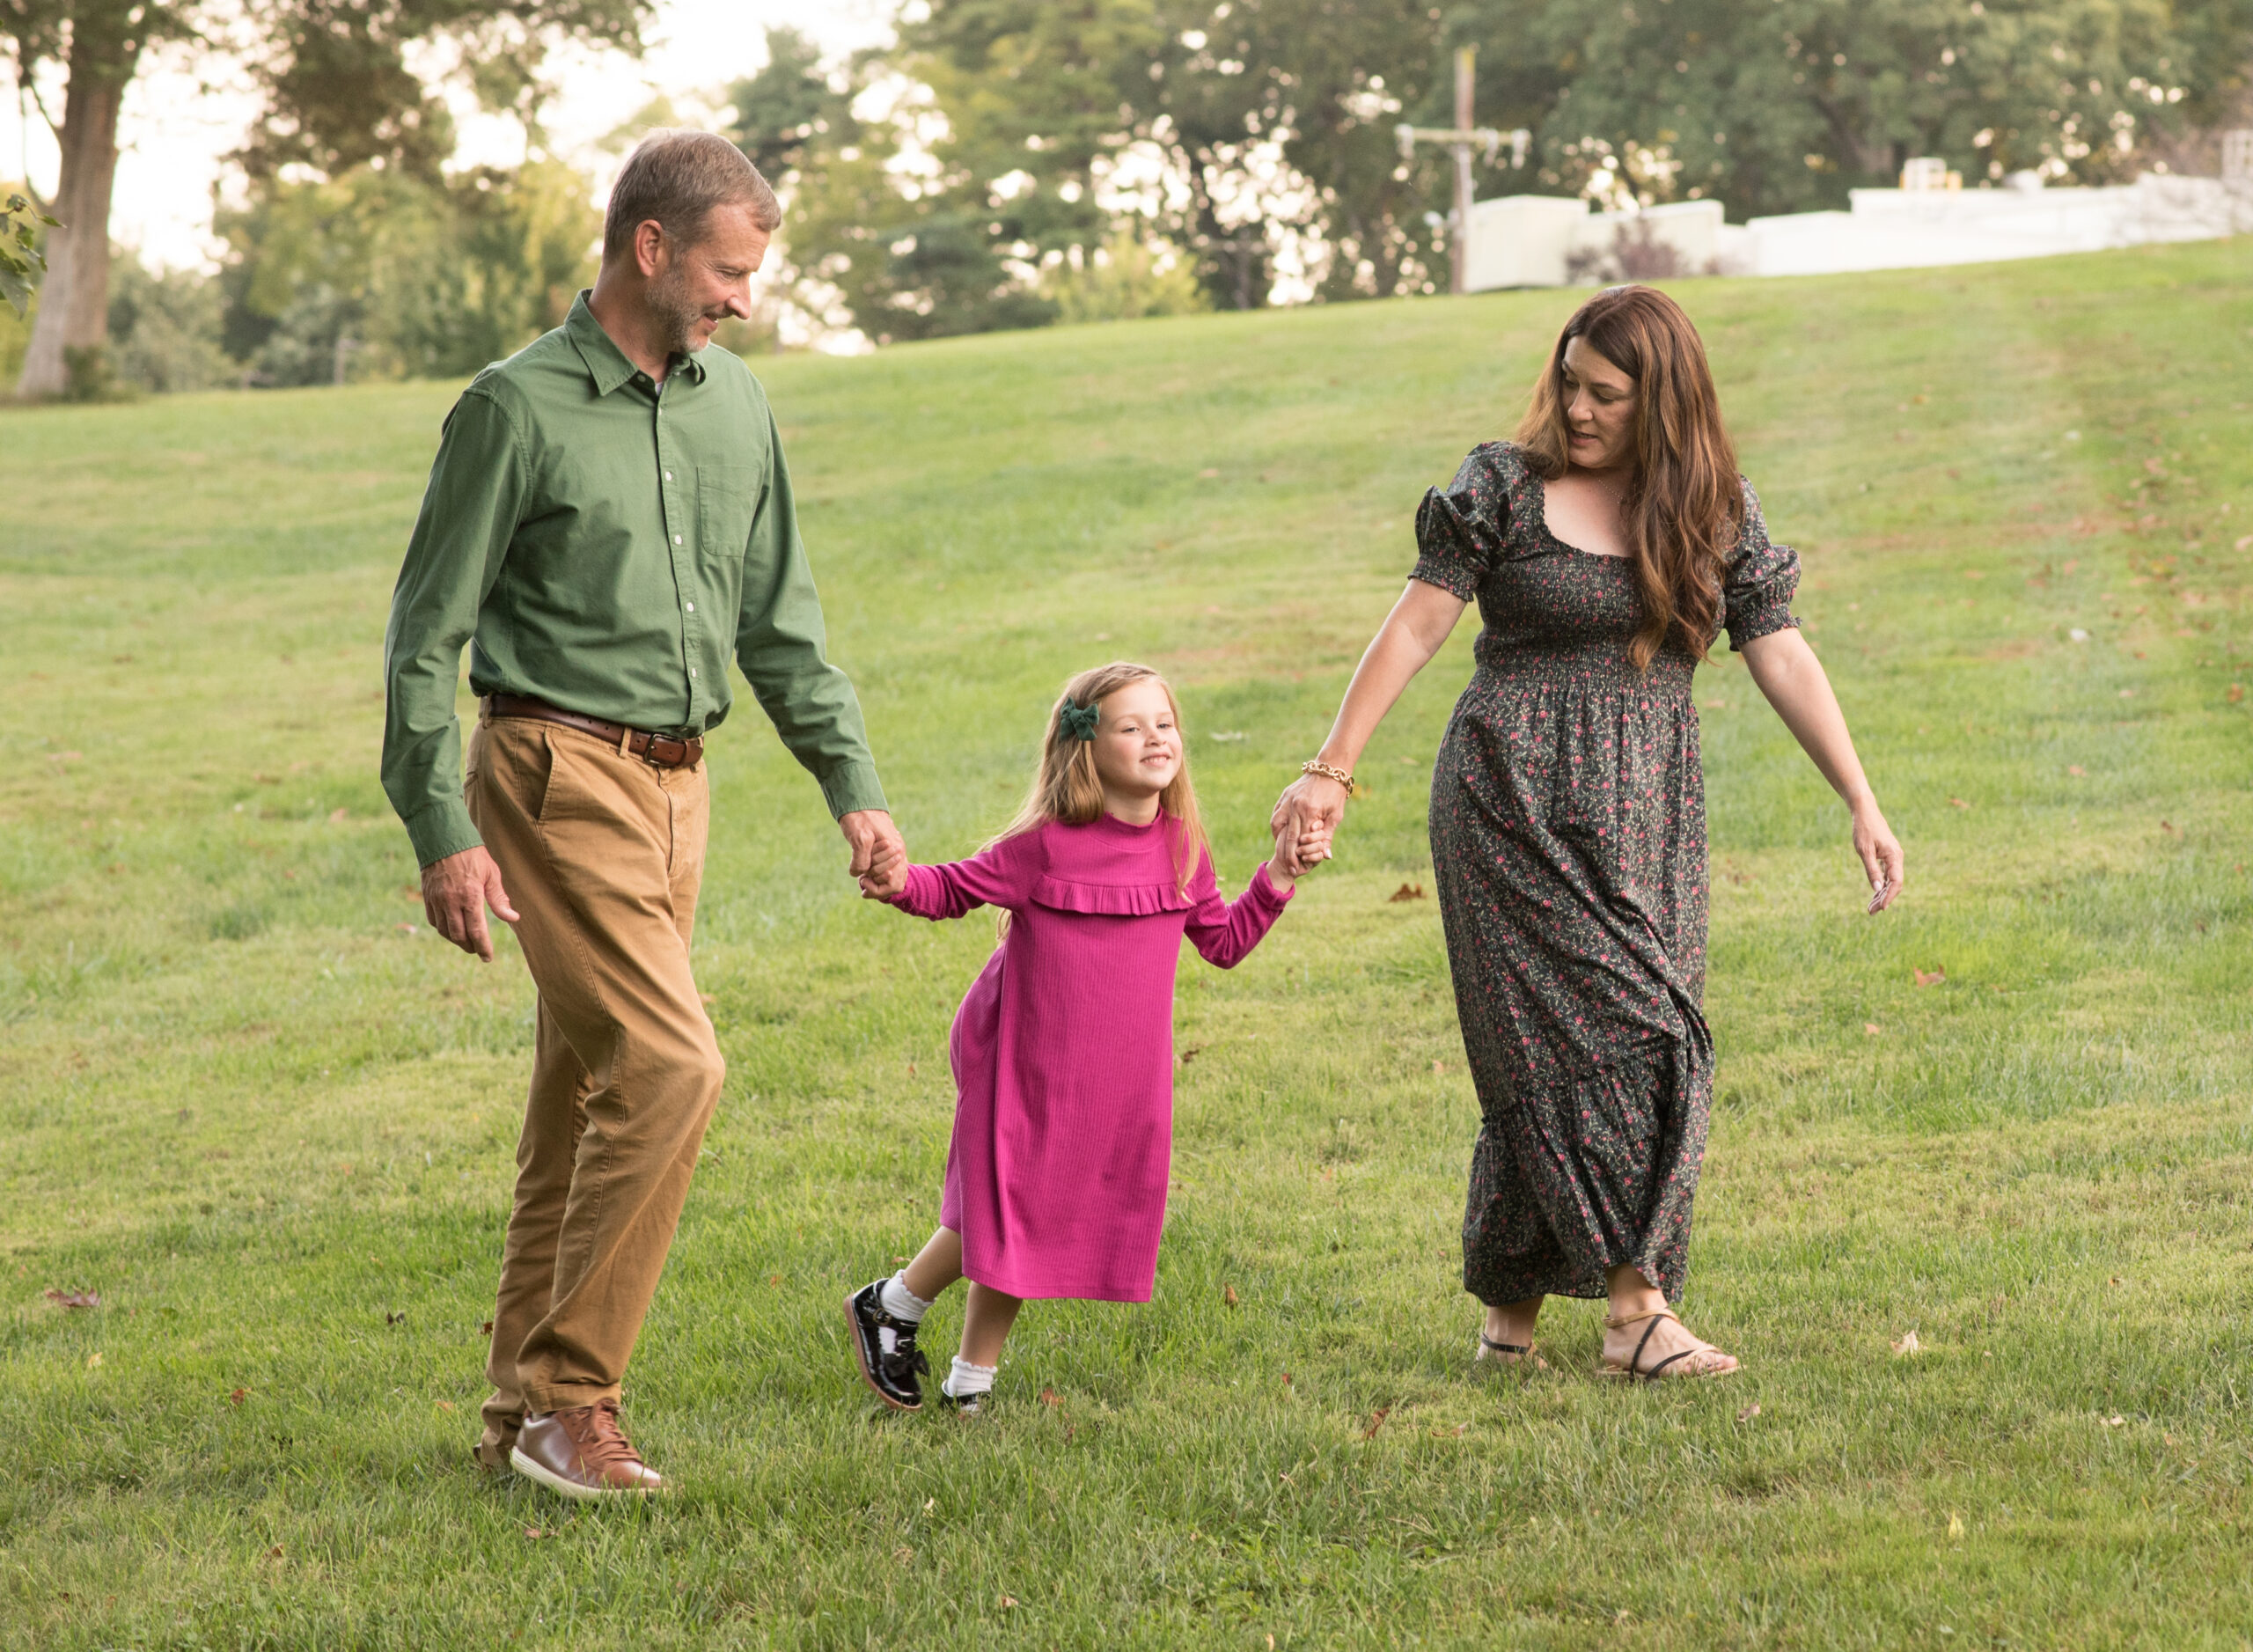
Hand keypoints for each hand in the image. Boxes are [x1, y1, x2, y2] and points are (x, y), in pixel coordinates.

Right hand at [419, 845, 519, 961]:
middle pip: (459, 935)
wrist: (443, 838)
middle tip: (479, 950)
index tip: (488, 957)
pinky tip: (452, 929)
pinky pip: (434, 921)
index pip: (477, 930)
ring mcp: (437, 900)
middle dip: (470, 947)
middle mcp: (451, 901)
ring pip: (445, 931)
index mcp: (470, 896)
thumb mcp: (492, 874)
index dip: (483, 947)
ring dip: (457, 940)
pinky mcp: (427, 897)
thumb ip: (500, 899)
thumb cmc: (472, 855)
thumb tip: (513, 918)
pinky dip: (443, 929)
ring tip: (467, 942)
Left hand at [841, 808, 906, 898]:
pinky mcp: (886, 849)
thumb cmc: (859, 817)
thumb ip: (862, 858)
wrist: (858, 800)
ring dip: (877, 881)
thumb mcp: (859, 837)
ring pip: (892, 878)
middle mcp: (899, 852)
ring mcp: (894, 851)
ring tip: (863, 877)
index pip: (893, 884)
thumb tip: (860, 874)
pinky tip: (864, 873)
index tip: (863, 880)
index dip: (877, 888)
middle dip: (876, 884)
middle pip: (893, 883)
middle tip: (862, 878)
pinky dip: (876, 875)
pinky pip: (887, 869)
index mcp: (896, 849)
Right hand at [1268, 772, 1349, 876]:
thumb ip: (1328, 836)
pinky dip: (1277, 825)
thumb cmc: (1335, 793)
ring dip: (1278, 839)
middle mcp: (1295, 806)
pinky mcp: (1285, 795)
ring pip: (1277, 824)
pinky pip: (1277, 814)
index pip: (1301, 840)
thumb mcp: (1336, 815)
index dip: (1299, 856)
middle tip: (1290, 867)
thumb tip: (1326, 856)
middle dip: (1288, 854)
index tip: (1298, 868)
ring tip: (1282, 849)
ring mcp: (1288, 800)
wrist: (1329, 769)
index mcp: (1310, 811)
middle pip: (1288, 835)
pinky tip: (1281, 833)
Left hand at [1852, 802, 1903, 912]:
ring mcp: (1893, 857)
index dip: (1889, 896)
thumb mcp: (1864, 851)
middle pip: (1894, 884)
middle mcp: (1897, 858)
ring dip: (1882, 894)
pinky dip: (1881, 885)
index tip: (1880, 908)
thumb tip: (1877, 889)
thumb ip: (1872, 870)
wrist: (1865, 811)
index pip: (1896, 882)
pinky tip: (1874, 894)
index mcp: (1894, 856)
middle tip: (1870, 912)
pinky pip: (1887, 874)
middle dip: (1883, 899)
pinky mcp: (1887, 856)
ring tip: (1870, 908)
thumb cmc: (1863, 829)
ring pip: (1891, 880)